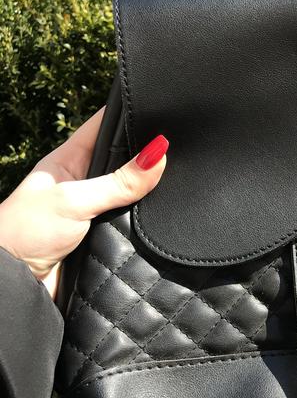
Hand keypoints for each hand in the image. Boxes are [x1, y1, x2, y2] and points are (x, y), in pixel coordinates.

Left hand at [0, 109, 167, 300]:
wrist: (15, 285)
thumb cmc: (26, 233)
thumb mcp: (76, 201)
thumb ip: (119, 182)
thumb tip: (158, 154)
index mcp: (69, 160)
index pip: (104, 126)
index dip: (130, 117)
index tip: (163, 112)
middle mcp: (83, 182)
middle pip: (124, 161)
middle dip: (147, 158)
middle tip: (179, 151)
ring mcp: (94, 210)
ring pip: (132, 194)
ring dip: (147, 195)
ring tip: (176, 183)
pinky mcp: (103, 236)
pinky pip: (132, 223)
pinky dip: (145, 222)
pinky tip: (161, 217)